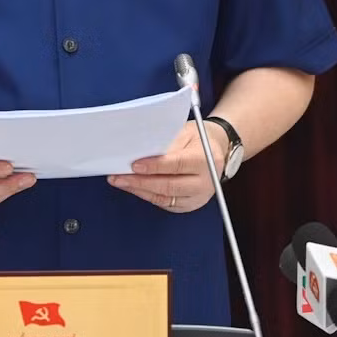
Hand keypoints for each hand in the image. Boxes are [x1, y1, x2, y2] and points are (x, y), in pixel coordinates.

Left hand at [108, 121, 226, 213]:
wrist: (217, 151)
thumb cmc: (199, 139)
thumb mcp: (186, 132)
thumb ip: (167, 143)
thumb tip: (141, 152)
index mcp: (206, 159)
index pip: (177, 165)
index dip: (154, 166)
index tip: (134, 165)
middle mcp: (205, 182)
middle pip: (169, 186)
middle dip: (140, 182)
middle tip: (118, 177)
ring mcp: (199, 196)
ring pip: (164, 198)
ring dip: (139, 190)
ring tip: (120, 182)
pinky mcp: (190, 205)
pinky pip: (165, 204)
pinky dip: (147, 196)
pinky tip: (134, 188)